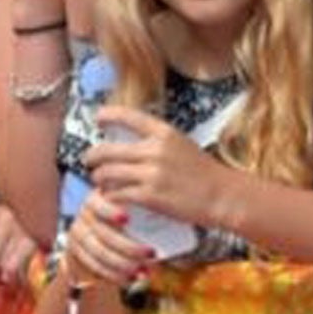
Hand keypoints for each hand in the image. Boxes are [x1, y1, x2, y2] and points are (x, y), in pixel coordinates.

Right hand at [65, 189, 152, 285]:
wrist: (98, 242)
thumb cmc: (126, 223)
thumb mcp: (130, 214)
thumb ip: (142, 212)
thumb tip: (168, 218)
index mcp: (97, 199)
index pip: (98, 203)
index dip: (110, 211)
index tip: (126, 219)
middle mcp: (85, 214)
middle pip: (103, 233)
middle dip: (128, 246)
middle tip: (151, 253)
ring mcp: (78, 233)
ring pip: (99, 252)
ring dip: (123, 264)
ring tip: (144, 272)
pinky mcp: (76, 252)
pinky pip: (94, 266)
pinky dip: (114, 275)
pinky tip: (130, 280)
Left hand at [83, 105, 229, 225]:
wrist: (224, 196)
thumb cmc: (206, 173)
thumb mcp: (182, 145)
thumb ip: (158, 142)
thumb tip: (133, 142)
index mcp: (164, 132)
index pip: (127, 116)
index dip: (107, 115)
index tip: (98, 119)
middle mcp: (155, 150)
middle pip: (107, 149)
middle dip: (92, 157)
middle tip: (89, 161)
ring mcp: (151, 173)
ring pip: (108, 173)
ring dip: (99, 179)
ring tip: (99, 182)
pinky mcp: (150, 196)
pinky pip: (117, 194)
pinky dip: (110, 196)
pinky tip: (111, 198)